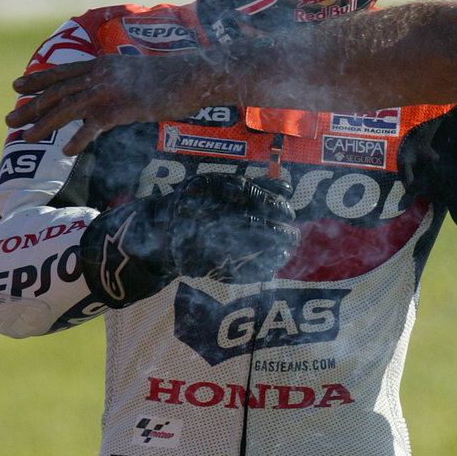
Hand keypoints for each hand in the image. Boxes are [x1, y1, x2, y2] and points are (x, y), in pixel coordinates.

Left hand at [9, 52, 211, 151]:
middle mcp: (100, 75)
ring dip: (45, 125)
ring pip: (67, 109)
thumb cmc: (170, 78)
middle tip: (9, 119)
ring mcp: (110, 90)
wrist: (195, 75)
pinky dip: (79, 139)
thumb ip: (115, 80)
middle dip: (30, 106)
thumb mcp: (135, 73)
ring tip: (27, 138)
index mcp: (102, 64)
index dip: (37, 79)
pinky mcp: (123, 108)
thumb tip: (104, 94)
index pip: (61, 71)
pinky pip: (94, 126)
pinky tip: (68, 152)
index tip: (15, 86)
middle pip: (57, 91)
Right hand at [163, 174, 299, 282]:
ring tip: (283, 253)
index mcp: (223, 194)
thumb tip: (286, 189)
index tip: (289, 213)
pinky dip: (261, 271)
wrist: (163, 228)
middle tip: (293, 236)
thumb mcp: (221, 183)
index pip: (264, 201)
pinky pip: (245, 273)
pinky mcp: (214, 267)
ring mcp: (217, 245)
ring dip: (276, 254)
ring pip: (258, 253)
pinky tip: (269, 267)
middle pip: (263, 228)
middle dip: (283, 234)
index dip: (280, 208)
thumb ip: (255, 185)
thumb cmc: (198, 200)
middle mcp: (221, 218)